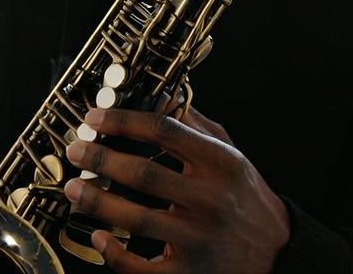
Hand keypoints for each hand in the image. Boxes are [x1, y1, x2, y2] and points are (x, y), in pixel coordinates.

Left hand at [63, 107, 288, 272]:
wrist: (277, 253)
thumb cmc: (245, 197)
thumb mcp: (231, 155)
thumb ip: (196, 126)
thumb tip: (161, 96)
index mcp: (221, 164)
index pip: (165, 130)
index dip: (123, 121)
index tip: (95, 118)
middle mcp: (212, 200)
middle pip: (144, 174)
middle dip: (100, 160)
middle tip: (75, 151)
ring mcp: (200, 239)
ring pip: (137, 219)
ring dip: (97, 202)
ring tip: (74, 188)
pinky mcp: (190, 272)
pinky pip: (143, 267)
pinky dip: (115, 254)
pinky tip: (99, 236)